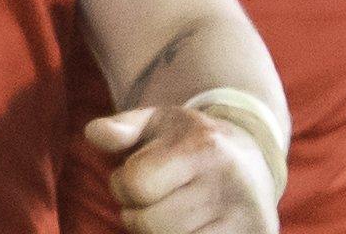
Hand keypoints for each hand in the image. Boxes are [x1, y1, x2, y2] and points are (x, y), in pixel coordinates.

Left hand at [85, 106, 278, 233]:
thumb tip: (93, 134)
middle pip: (150, 224)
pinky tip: (185, 226)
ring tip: (167, 213)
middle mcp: (229, 184)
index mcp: (203, 147)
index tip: (133, 177)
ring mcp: (245, 218)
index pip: (137, 183)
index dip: (122, 183)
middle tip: (150, 200)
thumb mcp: (157, 122)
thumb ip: (120, 127)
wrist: (252, 158)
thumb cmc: (190, 142)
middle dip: (136, 215)